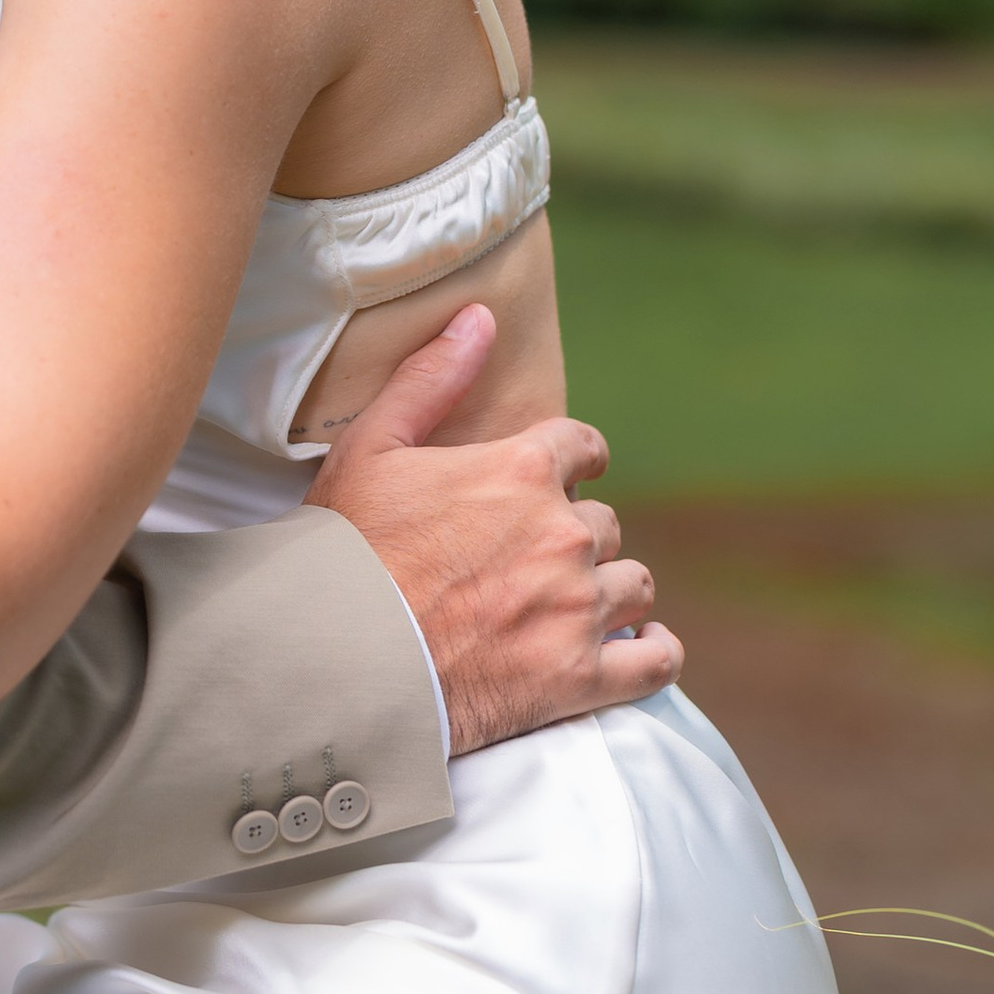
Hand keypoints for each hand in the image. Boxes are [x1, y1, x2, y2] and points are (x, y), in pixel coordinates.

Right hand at [305, 306, 682, 750]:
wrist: (337, 661)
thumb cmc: (345, 551)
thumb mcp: (370, 448)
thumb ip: (431, 379)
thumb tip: (481, 316)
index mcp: (520, 471)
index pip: (583, 447)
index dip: (572, 460)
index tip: (562, 477)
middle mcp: (563, 534)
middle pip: (603, 523)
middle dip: (574, 535)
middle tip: (531, 560)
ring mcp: (578, 609)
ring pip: (633, 585)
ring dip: (608, 590)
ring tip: (572, 606)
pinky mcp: (582, 677)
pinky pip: (656, 660)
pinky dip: (652, 652)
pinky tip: (636, 646)